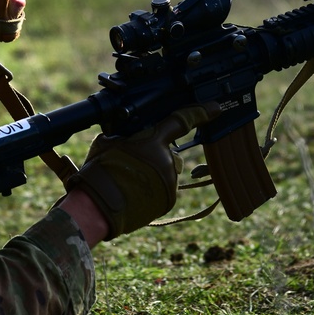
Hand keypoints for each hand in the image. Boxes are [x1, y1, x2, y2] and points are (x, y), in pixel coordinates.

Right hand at [64, 103, 220, 240]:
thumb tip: (133, 134)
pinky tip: (136, 192)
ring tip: (130, 181)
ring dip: (154, 174)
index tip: (215, 109)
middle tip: (132, 164)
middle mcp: (167, 160)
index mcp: (154, 140)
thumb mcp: (109, 141)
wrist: (99, 206)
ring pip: (167, 171)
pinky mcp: (169, 200)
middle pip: (168, 152)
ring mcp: (170, 181)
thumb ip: (130, 135)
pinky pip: (165, 189)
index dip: (200, 112)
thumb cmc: (100, 171)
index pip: (181, 120)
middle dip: (155, 155)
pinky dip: (154, 190)